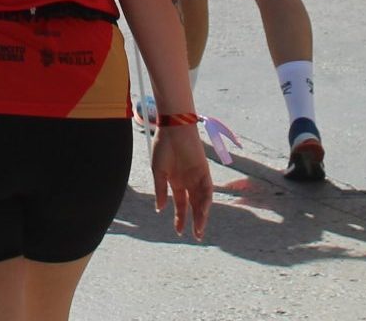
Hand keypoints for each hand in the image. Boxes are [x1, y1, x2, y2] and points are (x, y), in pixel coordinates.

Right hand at [149, 125, 213, 240]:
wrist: (174, 129)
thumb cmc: (163, 147)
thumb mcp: (158, 172)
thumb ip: (160, 190)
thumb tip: (159, 209)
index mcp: (176, 182)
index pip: (180, 205)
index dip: (179, 218)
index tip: (178, 232)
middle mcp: (188, 182)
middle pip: (194, 206)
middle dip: (195, 221)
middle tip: (196, 236)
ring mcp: (197, 177)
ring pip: (202, 201)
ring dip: (202, 215)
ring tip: (200, 229)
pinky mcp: (204, 171)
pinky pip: (207, 189)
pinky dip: (206, 201)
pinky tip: (203, 211)